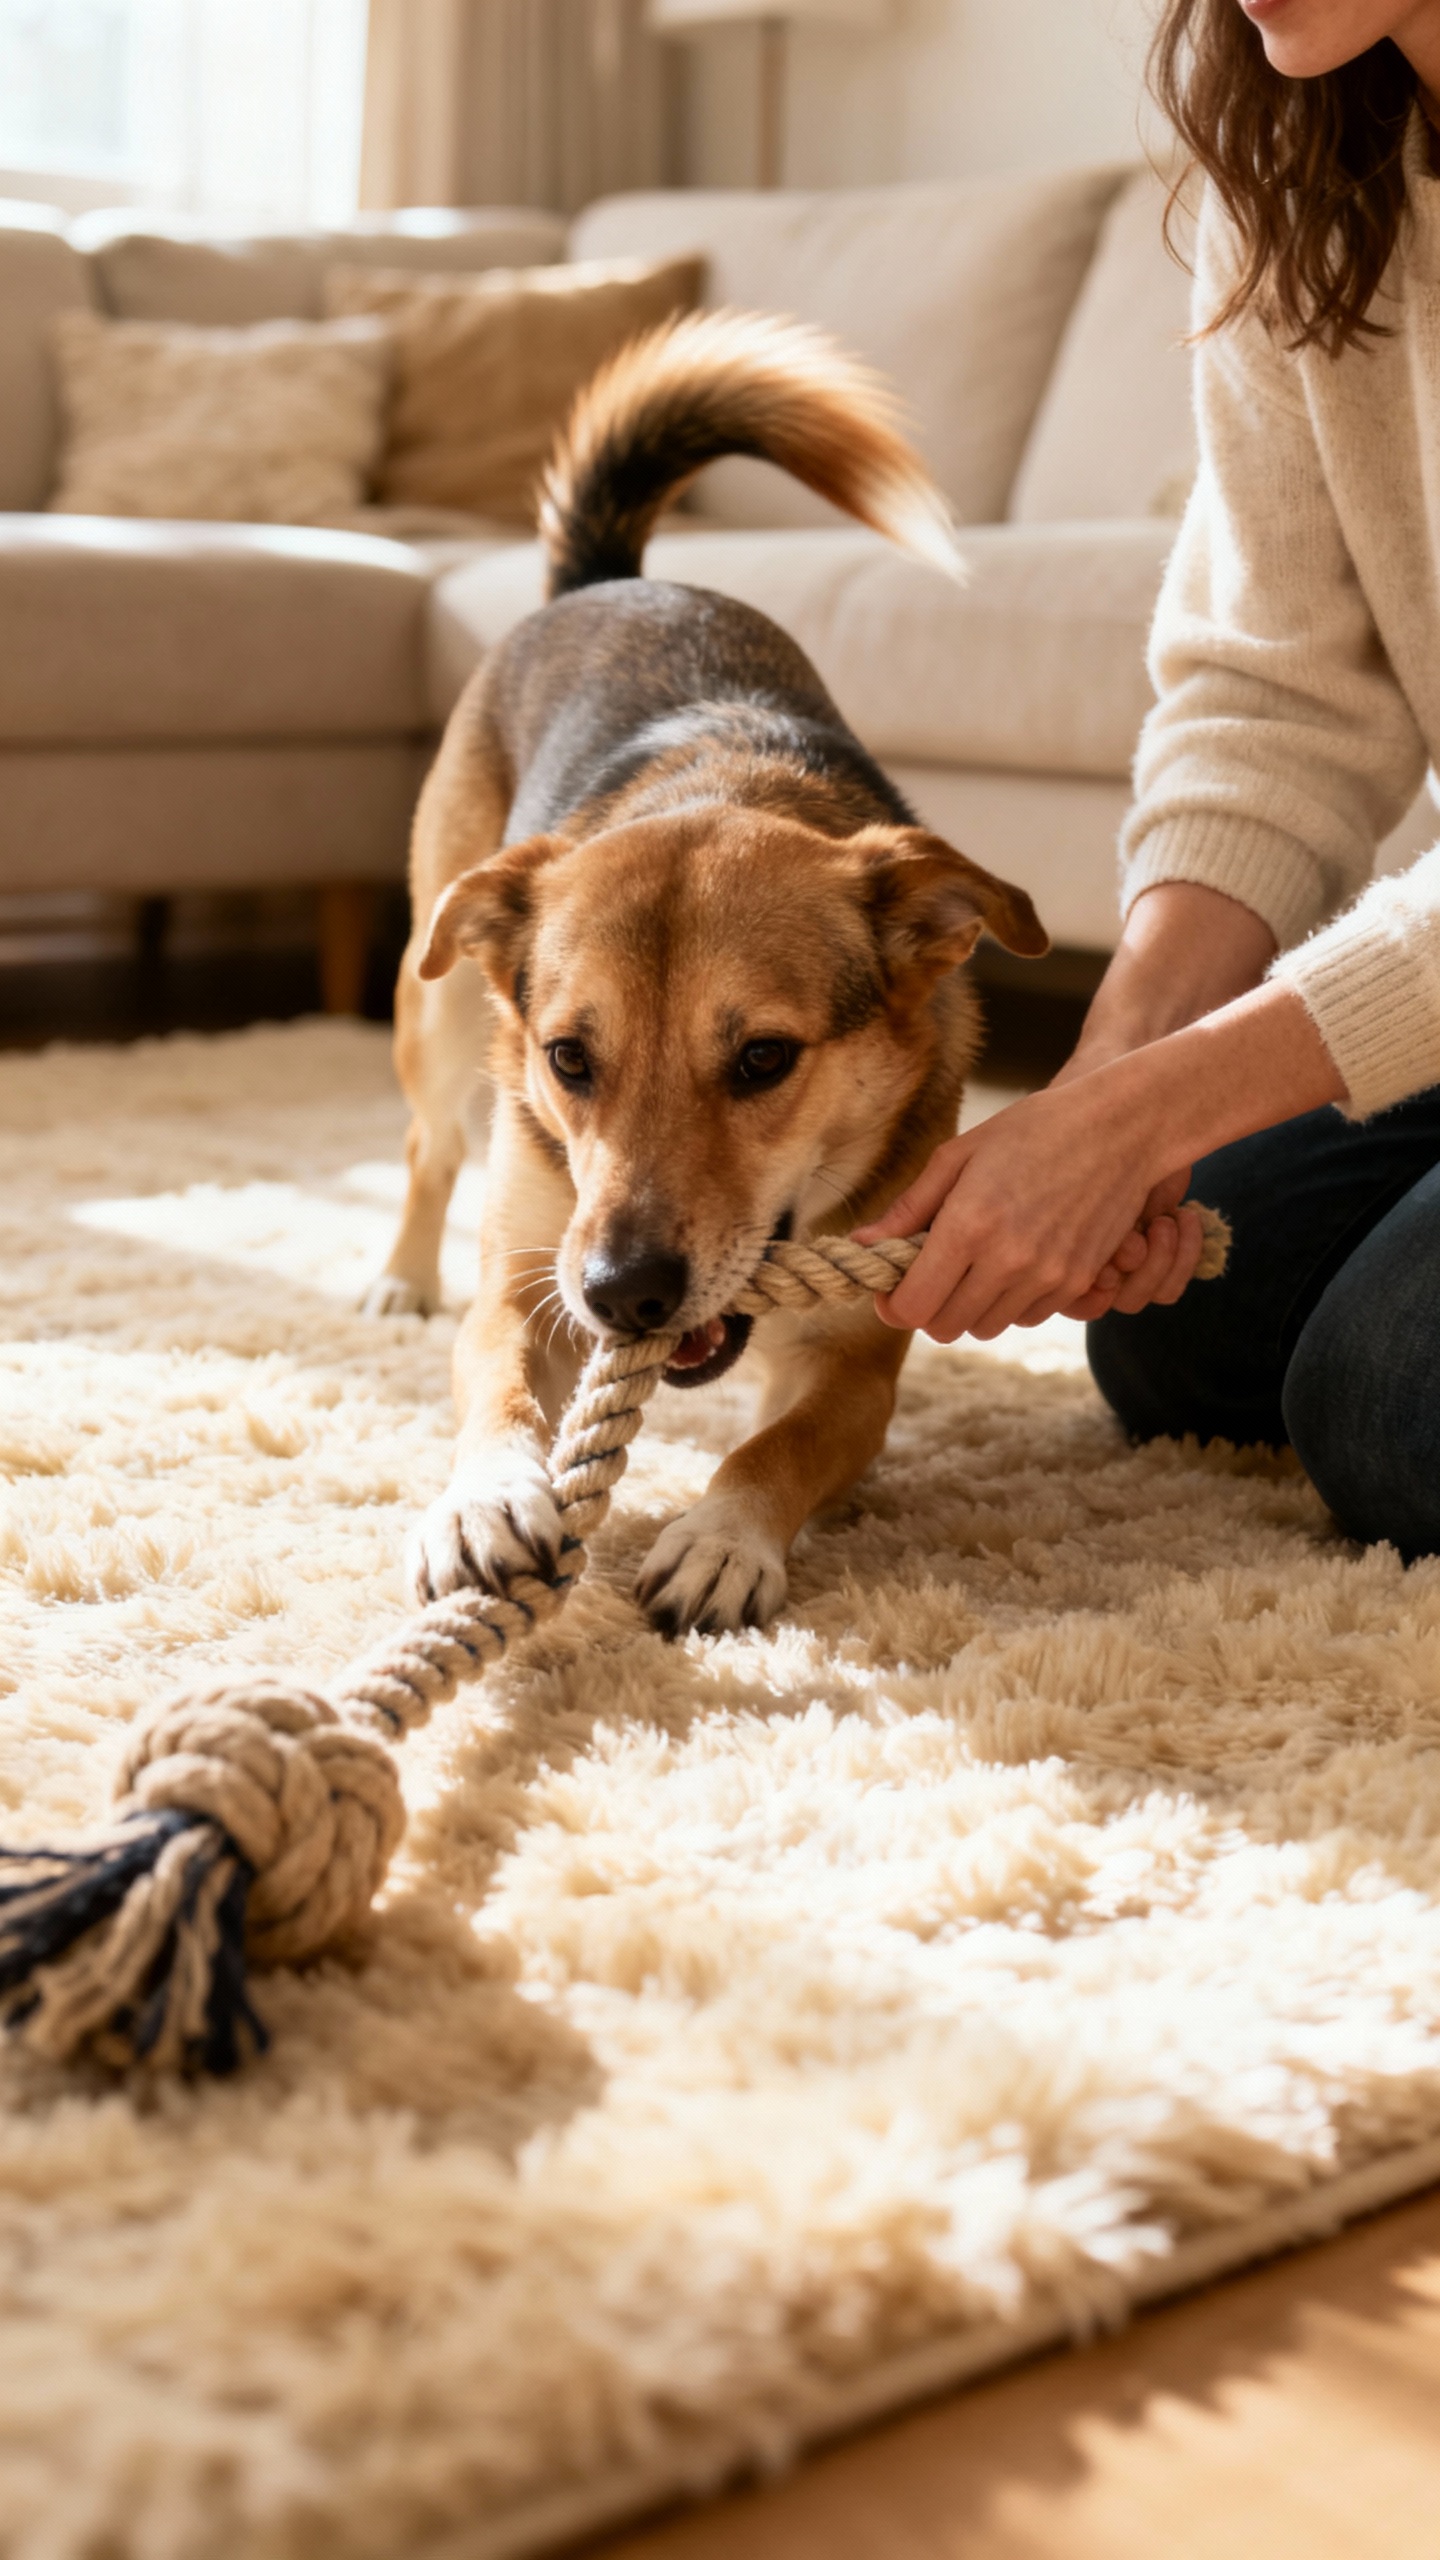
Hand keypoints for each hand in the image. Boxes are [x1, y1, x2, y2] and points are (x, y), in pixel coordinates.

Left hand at [856, 972, 1345, 1345]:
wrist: (1123, 1127)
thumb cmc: (1035, 1129)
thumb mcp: (960, 1155)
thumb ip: (909, 1208)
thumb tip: (861, 1244)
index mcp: (968, 1226)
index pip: (913, 1306)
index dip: (894, 1304)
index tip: (892, 1288)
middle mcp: (1006, 1261)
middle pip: (946, 1327)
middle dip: (930, 1307)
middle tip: (931, 1275)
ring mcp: (1047, 1277)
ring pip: (987, 1327)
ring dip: (971, 1306)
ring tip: (976, 1263)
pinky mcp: (1078, 1282)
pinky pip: (1028, 1317)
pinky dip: (1013, 1303)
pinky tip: (1015, 1264)